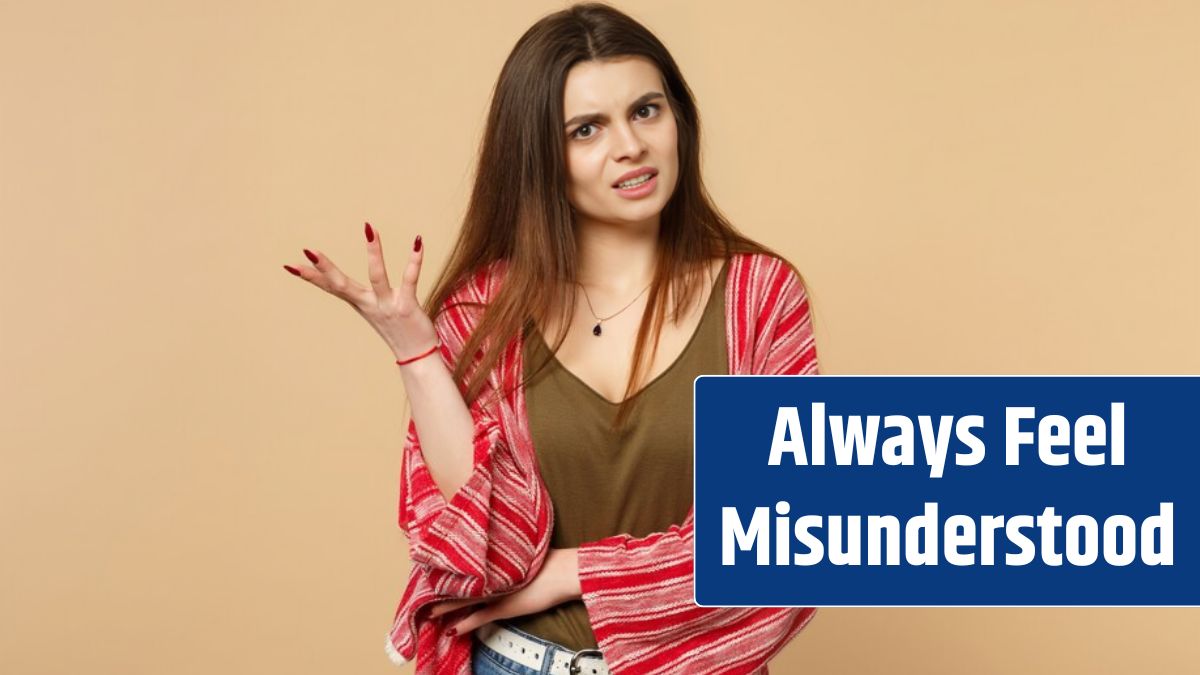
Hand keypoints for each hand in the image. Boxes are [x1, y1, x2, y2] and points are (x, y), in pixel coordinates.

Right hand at [283, 223, 437, 361]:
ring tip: (369, 229)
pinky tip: (418, 241)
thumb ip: (361, 295)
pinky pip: (410, 280)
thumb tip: (345, 285)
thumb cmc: (397, 329)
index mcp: (359, 303)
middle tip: (308, 250)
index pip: (330, 287)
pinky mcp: (408, 307)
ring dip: (374, 253)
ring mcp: (387, 306)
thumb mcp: (373, 310)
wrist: (417, 357)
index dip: (311, 277)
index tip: (290, 265)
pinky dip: (414, 260)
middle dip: (325, 268)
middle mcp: (369, 304)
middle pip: (342, 285)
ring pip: (377, 277)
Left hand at [429, 548, 581, 635]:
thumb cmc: (548, 560)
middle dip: (440, 589)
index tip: (431, 571)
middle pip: (460, 582)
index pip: (465, 567)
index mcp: (495, 561)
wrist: (564, 570)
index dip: (448, 571)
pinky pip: (480, 617)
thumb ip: (509, 552)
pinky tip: (452, 630)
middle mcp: (492, 575)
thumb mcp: (525, 552)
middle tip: (421, 594)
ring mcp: (497, 592)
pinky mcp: (505, 606)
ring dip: (446, 607)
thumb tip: (499, 545)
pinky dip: (466, 624)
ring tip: (429, 612)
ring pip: (464, 600)